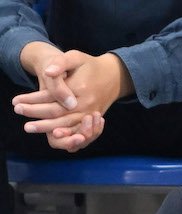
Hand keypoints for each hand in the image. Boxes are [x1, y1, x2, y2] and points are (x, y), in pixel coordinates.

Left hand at [13, 49, 130, 149]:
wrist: (114, 77)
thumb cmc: (90, 65)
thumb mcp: (75, 57)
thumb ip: (60, 63)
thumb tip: (48, 72)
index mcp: (80, 88)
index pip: (51, 97)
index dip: (32, 100)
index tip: (16, 100)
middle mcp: (86, 104)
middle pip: (57, 113)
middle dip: (35, 114)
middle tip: (18, 111)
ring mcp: (90, 114)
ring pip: (66, 124)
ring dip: (46, 127)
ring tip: (30, 127)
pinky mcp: (92, 120)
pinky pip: (78, 130)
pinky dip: (65, 135)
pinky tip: (53, 136)